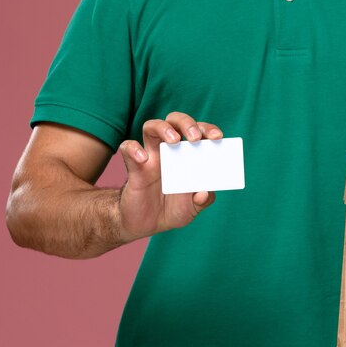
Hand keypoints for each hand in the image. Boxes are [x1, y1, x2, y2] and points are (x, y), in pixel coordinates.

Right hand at [117, 112, 222, 241]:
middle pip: (175, 121)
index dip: (207, 129)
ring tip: (174, 140)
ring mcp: (150, 157)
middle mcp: (169, 151)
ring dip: (163, 128)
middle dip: (186, 123)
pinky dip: (134, 149)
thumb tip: (205, 192)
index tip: (217, 137)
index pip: (197, 132)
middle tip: (195, 137)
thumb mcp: (192, 208)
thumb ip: (203, 200)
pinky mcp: (134, 167)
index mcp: (187, 155)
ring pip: (151, 127)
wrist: (146, 225)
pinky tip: (143, 159)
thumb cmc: (172, 209)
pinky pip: (128, 148)